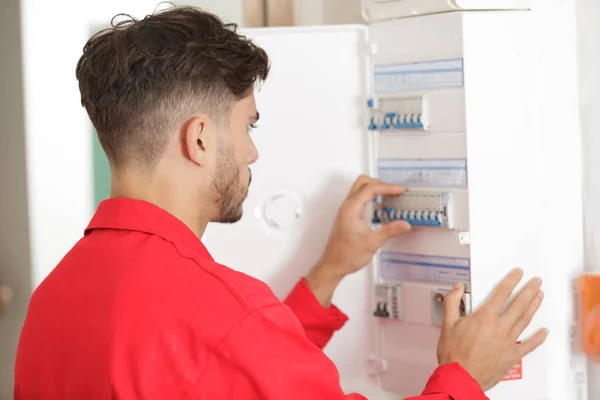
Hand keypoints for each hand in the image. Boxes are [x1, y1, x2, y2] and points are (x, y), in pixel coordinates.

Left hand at [306, 176, 411, 305]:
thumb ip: (390, 231)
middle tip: (395, 190)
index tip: (400, 191)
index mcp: (351, 209)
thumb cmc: (346, 255)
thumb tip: (404, 224)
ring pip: (359, 188)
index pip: (371, 189)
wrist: (333, 265)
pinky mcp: (347, 216)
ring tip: (389, 195)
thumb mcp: (372, 243)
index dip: (388, 187)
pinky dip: (370, 196)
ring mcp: (345, 210)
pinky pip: (358, 198)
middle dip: (380, 183)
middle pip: (363, 182)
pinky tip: (379, 205)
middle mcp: (346, 207)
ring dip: (374, 188)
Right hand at [437, 268, 547, 391]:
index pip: (502, 293)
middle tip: (536, 281)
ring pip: (525, 320)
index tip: (518, 273)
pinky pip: (529, 345)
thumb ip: (452, 303)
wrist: (460, 378)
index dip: (512, 281)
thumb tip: (457, 288)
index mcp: (484, 318)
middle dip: (529, 290)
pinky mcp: (512, 356)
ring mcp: (508, 342)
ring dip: (534, 306)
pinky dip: (538, 338)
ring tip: (540, 296)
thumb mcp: (447, 324)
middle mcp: (499, 328)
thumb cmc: (454, 355)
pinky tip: (544, 332)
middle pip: (519, 304)